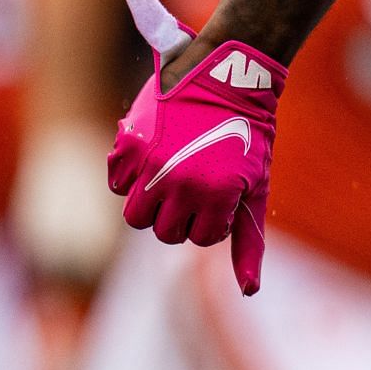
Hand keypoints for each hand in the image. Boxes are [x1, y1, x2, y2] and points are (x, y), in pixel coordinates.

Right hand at [107, 0, 284, 294]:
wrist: (229, 76)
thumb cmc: (248, 136)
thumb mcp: (256, 188)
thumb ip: (249, 241)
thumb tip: (249, 292)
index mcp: (217, 197)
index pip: (196, 239)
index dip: (209, 221)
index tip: (220, 197)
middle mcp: (180, 184)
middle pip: (162, 232)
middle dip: (179, 216)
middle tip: (194, 186)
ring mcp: (151, 164)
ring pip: (133, 216)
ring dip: (150, 203)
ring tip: (170, 177)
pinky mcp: (128, 143)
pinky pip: (115, 182)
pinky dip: (129, 175)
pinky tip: (153, 155)